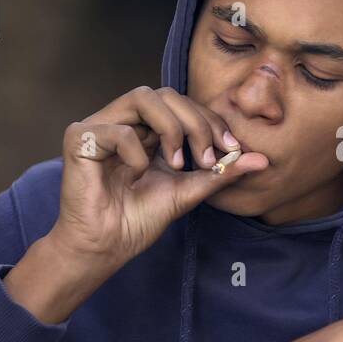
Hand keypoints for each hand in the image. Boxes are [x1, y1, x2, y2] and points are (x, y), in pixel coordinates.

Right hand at [52, 85, 267, 269]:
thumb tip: (263, 160)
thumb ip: (221, 174)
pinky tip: (137, 175)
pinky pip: (118, 130)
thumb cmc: (139, 219)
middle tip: (209, 160)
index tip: (233, 151)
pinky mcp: (79, 138)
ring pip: (143, 97)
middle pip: (167, 94)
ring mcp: (100, 126)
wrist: (106, 246)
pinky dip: (136, 151)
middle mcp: (124, 121)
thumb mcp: (189, 192)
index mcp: (147, 129)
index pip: (184, 105)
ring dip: (171, 128)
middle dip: (198, 123)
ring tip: (177, 163)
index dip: (211, 121)